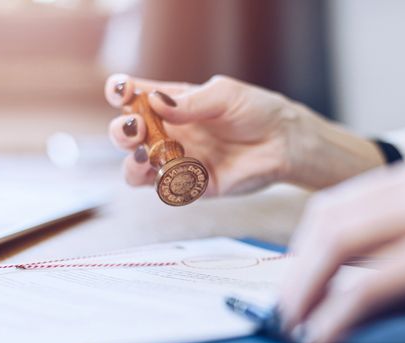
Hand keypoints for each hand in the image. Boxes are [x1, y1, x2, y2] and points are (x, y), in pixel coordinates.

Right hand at [105, 74, 383, 195]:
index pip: (134, 97)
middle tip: (135, 129)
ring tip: (143, 157)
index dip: (120, 93)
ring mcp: (179, 160)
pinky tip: (173, 173)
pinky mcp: (194, 186)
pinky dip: (164, 183)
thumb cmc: (257, 111)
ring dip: (132, 164)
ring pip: (138, 168)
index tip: (120, 92)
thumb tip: (154, 102)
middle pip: (128, 134)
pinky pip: (168, 189)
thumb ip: (190, 102)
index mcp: (172, 104)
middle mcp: (170, 133)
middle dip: (122, 132)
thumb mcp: (224, 96)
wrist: (284, 143)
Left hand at [279, 138, 404, 342]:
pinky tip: (325, 340)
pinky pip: (369, 288)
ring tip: (297, 328)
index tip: (292, 285)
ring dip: (306, 294)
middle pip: (330, 220)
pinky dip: (336, 318)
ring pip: (340, 248)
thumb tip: (336, 286)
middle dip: (295, 273)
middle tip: (284, 312)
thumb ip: (398, 247)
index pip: (339, 202)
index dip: (303, 249)